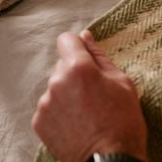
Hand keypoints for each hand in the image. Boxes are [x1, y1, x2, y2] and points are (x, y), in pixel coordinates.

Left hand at [32, 30, 147, 161]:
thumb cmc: (123, 123)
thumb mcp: (122, 83)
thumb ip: (99, 56)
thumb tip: (85, 35)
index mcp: (78, 67)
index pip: (66, 39)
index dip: (77, 47)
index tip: (86, 60)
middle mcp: (56, 81)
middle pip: (62, 66)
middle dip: (75, 75)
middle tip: (94, 96)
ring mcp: (45, 102)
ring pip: (55, 88)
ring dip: (66, 95)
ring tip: (86, 115)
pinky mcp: (39, 121)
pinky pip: (48, 108)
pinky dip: (59, 113)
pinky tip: (75, 125)